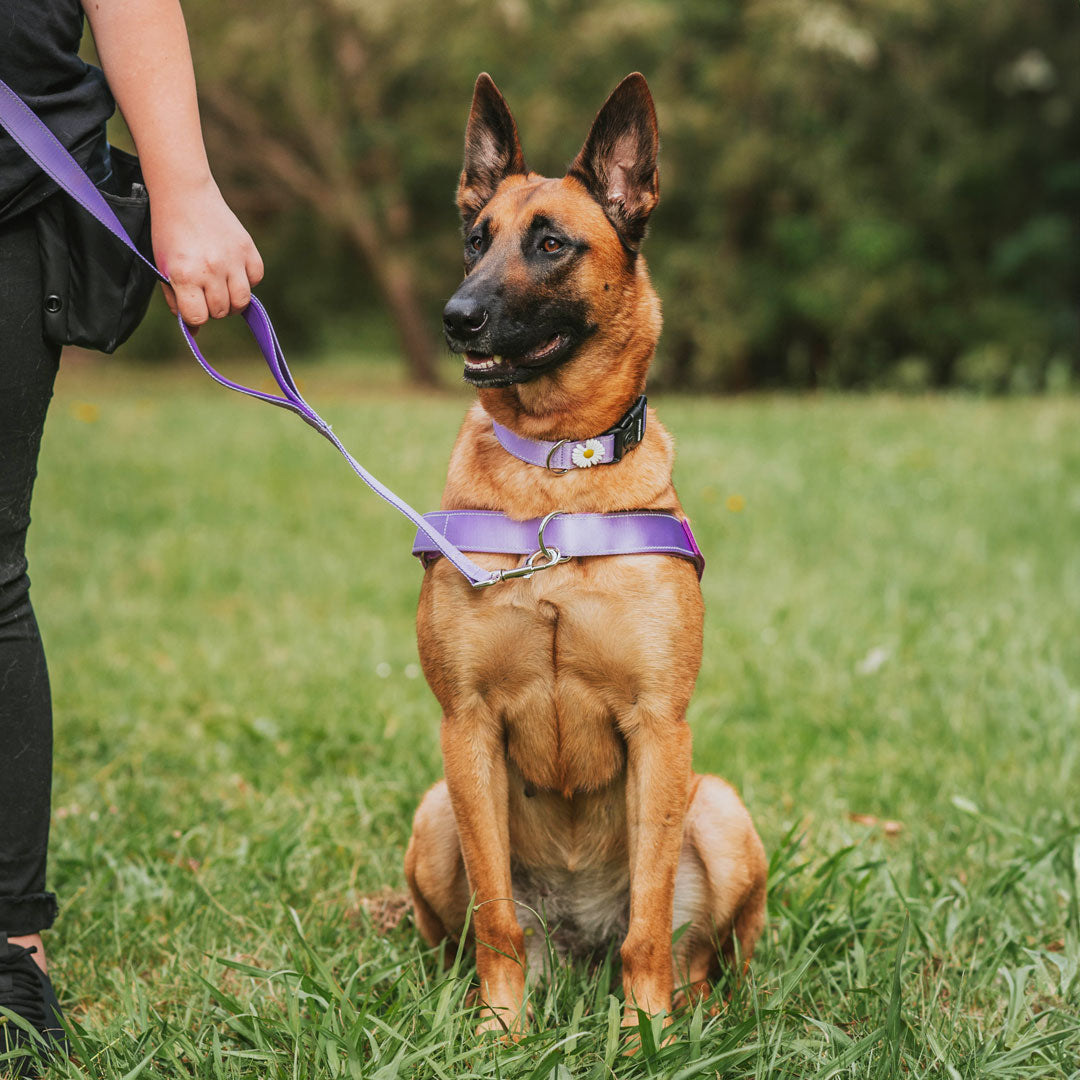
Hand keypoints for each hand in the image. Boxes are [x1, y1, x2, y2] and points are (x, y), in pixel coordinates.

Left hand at [150, 175, 263, 326]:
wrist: (184, 194)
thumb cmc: (169, 235)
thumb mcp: (164, 269)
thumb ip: (178, 301)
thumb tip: (194, 334)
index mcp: (184, 275)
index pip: (198, 317)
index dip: (194, 315)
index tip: (190, 304)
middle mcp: (211, 269)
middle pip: (221, 311)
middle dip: (213, 306)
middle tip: (204, 290)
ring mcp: (232, 259)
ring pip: (242, 301)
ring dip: (232, 299)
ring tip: (221, 286)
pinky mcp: (248, 249)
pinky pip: (255, 279)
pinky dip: (247, 280)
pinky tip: (233, 269)